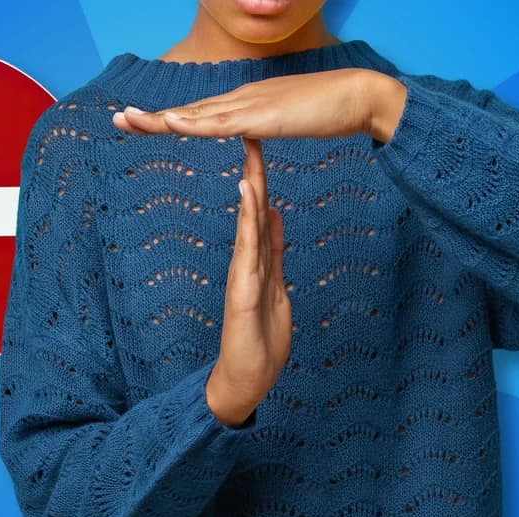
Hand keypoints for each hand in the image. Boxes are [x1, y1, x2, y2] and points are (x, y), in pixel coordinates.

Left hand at [111, 67, 407, 142]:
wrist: (358, 97)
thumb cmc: (329, 111)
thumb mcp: (287, 120)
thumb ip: (266, 124)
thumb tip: (253, 131)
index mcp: (246, 103)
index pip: (200, 113)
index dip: (170, 118)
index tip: (143, 122)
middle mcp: (241, 100)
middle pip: (189, 111)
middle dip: (152, 117)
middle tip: (117, 118)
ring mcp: (250, 106)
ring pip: (196, 115)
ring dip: (160, 118)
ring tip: (128, 119)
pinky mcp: (262, 117)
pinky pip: (221, 123)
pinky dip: (193, 123)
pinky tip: (171, 122)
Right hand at [204, 137, 291, 427]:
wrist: (245, 381)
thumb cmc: (261, 342)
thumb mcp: (277, 288)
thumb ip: (274, 253)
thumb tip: (276, 218)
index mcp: (258, 262)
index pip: (261, 213)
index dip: (262, 180)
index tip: (262, 147)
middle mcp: (247, 263)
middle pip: (252, 211)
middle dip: (254, 173)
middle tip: (252, 133)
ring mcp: (242, 276)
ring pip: (247, 224)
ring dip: (249, 189)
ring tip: (249, 154)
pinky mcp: (242, 292)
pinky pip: (247, 250)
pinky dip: (248, 220)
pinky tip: (249, 195)